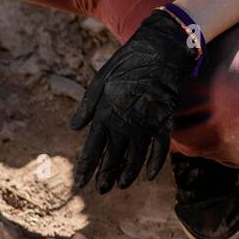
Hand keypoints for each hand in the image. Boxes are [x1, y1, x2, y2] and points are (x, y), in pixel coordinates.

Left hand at [69, 10, 196, 192]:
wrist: (159, 47)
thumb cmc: (127, 62)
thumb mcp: (100, 80)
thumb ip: (88, 106)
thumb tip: (74, 128)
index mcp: (105, 111)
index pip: (92, 147)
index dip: (86, 167)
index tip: (79, 183)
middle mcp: (124, 120)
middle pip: (113, 155)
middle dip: (105, 175)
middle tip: (100, 191)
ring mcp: (145, 121)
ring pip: (135, 156)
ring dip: (127, 172)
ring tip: (121, 186)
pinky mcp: (164, 118)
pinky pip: (160, 146)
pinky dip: (155, 162)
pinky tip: (149, 175)